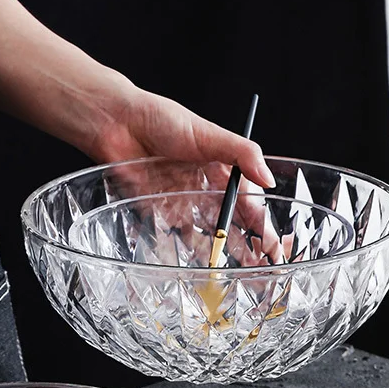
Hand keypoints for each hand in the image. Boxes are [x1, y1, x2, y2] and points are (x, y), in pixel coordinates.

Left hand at [86, 87, 282, 264]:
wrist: (116, 123)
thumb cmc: (161, 119)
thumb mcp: (208, 133)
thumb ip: (242, 153)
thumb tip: (268, 179)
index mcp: (219, 166)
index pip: (247, 198)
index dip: (260, 221)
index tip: (272, 242)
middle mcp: (201, 184)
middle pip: (228, 217)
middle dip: (244, 241)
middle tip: (257, 263)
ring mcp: (180, 197)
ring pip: (204, 229)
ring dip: (217, 248)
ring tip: (231, 268)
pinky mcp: (156, 207)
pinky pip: (172, 232)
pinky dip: (183, 248)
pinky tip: (196, 263)